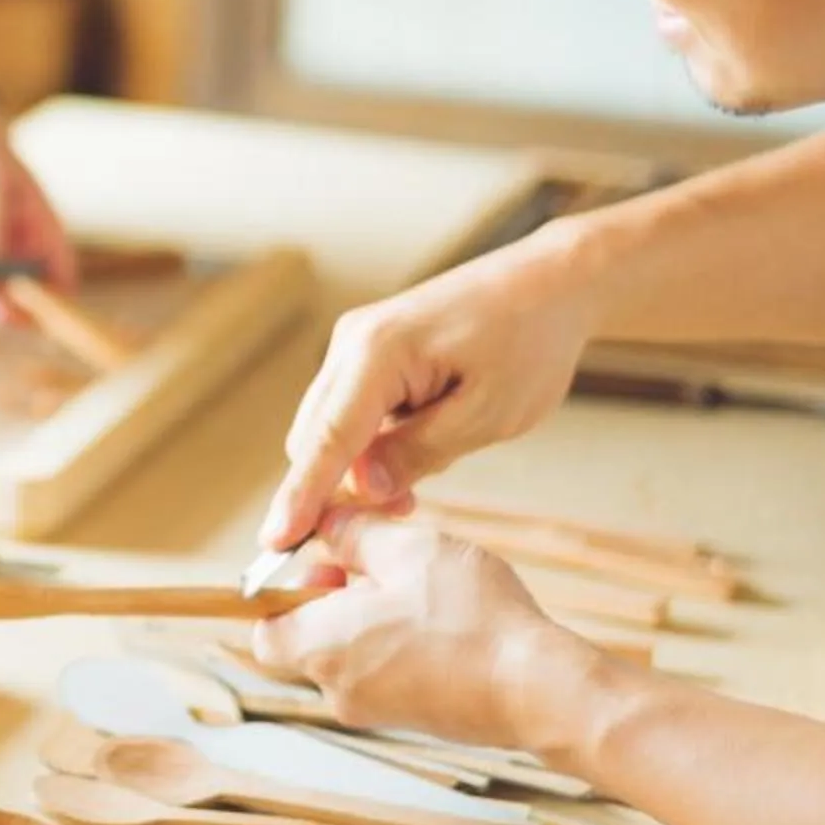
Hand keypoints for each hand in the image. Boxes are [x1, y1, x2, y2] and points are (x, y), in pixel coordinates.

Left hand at [251, 514, 596, 750]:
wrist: (539, 689)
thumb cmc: (469, 617)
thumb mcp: (406, 548)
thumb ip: (352, 533)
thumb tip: (326, 528)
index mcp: (320, 647)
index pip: (264, 631)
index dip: (280, 595)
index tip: (319, 564)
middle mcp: (339, 688)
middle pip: (310, 639)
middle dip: (336, 598)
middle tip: (379, 566)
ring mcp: (379, 711)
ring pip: (353, 655)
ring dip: (374, 619)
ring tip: (421, 589)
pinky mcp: (416, 720)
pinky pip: (389, 674)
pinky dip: (402, 646)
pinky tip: (446, 621)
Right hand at [259, 237, 599, 547]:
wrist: (550, 283)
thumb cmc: (529, 341)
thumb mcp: (485, 414)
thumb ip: (417, 453)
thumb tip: (360, 489)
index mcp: (378, 353)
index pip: (326, 439)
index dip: (299, 496)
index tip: (274, 542)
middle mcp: (352, 343)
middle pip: (313, 437)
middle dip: (332, 489)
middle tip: (385, 527)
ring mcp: (355, 343)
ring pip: (328, 427)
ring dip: (354, 468)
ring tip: (411, 493)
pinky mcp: (368, 351)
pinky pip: (348, 411)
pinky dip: (367, 445)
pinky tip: (412, 456)